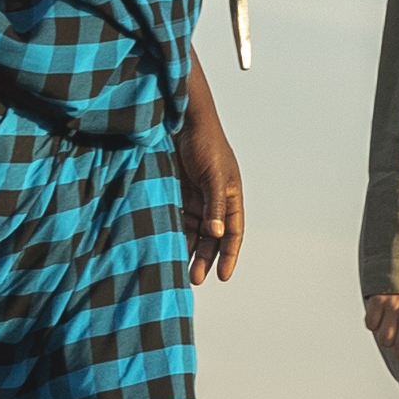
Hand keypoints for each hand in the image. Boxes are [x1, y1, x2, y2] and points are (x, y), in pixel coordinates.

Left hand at [177, 97, 247, 281]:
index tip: (222, 276)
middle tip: (195, 278)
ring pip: (193, 231)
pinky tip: (165, 246)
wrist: (181, 120)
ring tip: (177, 268)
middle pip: (212, 237)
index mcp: (230, 196)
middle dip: (204, 258)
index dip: (229, 255)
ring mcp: (194, 198)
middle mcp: (214, 201)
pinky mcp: (176, 192)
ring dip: (188, 248)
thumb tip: (217, 233)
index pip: (233, 233)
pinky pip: (176, 219)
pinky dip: (173, 233)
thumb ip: (214, 205)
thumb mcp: (212, 175)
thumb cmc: (205, 143)